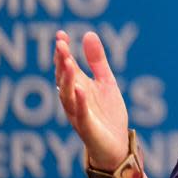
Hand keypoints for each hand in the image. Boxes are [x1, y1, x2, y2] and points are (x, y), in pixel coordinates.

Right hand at [54, 30, 128, 169]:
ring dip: (66, 79)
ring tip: (67, 62)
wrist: (117, 144)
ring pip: (67, 96)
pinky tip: (81, 90)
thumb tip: (88, 33)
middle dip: (61, 62)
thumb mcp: (106, 82)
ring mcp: (78, 114)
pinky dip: (80, 102)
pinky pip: (81, 115)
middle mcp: (73, 99)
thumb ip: (97, 61)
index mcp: (77, 87)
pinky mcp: (87, 129)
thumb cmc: (107, 114)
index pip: (66, 67)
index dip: (62, 51)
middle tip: (60, 44)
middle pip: (63, 79)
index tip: (61, 34)